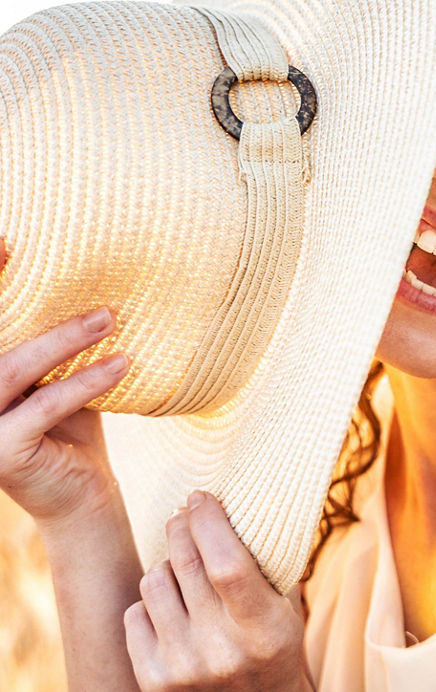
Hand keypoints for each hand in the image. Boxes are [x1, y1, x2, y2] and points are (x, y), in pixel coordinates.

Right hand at [0, 238, 129, 527]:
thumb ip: (55, 341)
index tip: (7, 242)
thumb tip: (89, 284)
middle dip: (14, 298)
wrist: (84, 496)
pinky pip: (44, 407)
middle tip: (60, 265)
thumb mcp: (58, 376)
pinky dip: (85, 383)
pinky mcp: (2, 452)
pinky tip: (122, 365)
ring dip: (63, 340)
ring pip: (13, 369)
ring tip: (108, 318)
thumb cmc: (73, 430)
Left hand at [124, 491, 314, 691]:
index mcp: (264, 629)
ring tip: (185, 570)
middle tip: (186, 511)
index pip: (226, 564)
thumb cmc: (273, 646)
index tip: (202, 496)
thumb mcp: (287, 608)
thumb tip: (242, 501)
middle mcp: (221, 651)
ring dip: (167, 565)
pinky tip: (172, 606)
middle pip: (186, 565)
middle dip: (182, 526)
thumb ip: (268, 563)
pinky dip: (151, 601)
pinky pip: (135, 613)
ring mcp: (182, 667)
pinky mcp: (152, 680)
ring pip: (154, 582)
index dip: (209, 523)